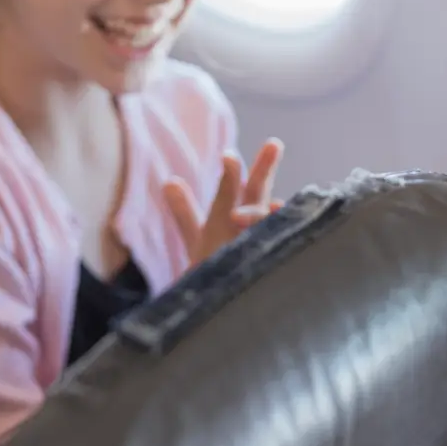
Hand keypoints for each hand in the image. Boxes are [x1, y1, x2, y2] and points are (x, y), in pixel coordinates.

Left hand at [163, 138, 284, 265]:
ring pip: (265, 220)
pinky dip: (277, 237)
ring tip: (236, 217)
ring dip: (255, 214)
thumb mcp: (197, 236)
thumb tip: (169, 182)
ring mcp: (259, 240)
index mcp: (233, 213)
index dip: (232, 172)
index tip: (227, 155)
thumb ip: (184, 210)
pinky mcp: (266, 261)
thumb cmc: (214, 263)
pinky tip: (277, 227)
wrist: (222, 301)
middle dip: (265, 170)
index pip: (234, 187)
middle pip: (258, 192)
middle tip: (274, 144)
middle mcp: (250, 223)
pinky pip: (276, 246)